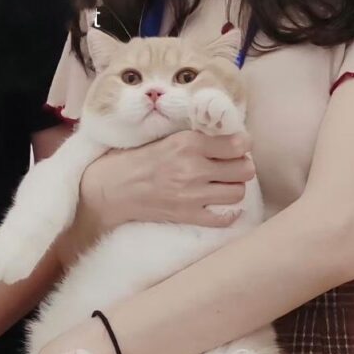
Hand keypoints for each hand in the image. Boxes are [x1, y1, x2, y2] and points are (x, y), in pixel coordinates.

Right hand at [79, 130, 253, 232]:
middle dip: (241, 165)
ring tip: (222, 183)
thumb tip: (224, 135)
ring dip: (233, 187)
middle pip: (244, 169)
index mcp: (187, 143)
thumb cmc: (131, 159)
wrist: (109, 189)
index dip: (242, 144)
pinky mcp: (187, 216)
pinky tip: (219, 205)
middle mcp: (194, 168)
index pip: (237, 144)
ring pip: (237, 192)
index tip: (237, 144)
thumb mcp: (163, 137)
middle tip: (231, 164)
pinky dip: (227, 213)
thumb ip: (193, 137)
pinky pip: (224, 218)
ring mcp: (192, 195)